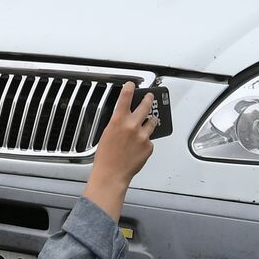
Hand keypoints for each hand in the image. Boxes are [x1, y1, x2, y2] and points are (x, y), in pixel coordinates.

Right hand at [82, 81, 156, 220]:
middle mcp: (132, 126)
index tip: (132, 83)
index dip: (129, 87)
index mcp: (118, 120)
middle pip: (146, 105)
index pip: (125, 97)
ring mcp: (143, 136)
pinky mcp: (149, 146)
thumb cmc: (105, 157)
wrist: (112, 174)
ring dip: (150, 120)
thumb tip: (126, 117)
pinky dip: (146, 141)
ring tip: (148, 122)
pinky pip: (150, 139)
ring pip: (152, 122)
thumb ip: (118, 123)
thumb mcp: (107, 133)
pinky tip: (138, 147)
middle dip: (148, 99)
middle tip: (150, 96)